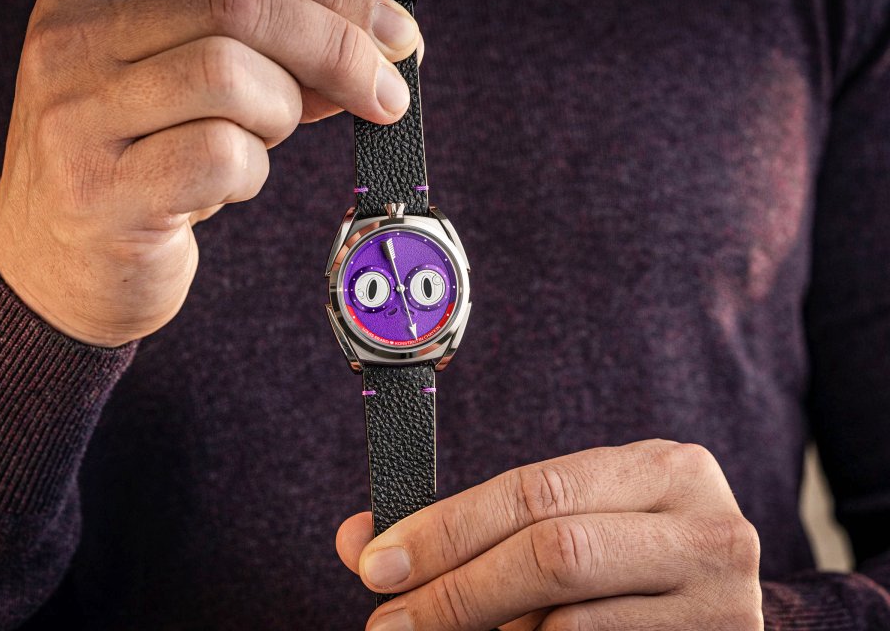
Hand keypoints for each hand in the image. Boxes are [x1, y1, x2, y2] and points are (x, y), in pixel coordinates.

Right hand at [0, 0, 422, 346]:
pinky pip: (221, 157)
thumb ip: (268, 59)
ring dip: (280, 116)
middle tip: (385, 93)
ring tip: (259, 142)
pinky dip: (252, 172)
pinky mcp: (101, 192)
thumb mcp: (195, 93)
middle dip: (337, 48)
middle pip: (238, 5)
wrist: (60, 269)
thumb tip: (372, 49)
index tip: (396, 33)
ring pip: (231, 77)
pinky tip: (226, 185)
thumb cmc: (140, 169)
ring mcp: (77, 116)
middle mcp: (73, 40)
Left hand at [336, 439, 762, 630]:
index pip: (536, 490)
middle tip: (390, 624)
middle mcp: (708, 526)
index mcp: (665, 468)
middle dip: (456, 592)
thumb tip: (358, 542)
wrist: (716, 608)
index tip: (377, 564)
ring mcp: (725, 600)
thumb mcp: (563, 522)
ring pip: (571, 623)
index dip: (448, 528)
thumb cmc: (623, 561)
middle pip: (555, 553)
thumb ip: (469, 527)